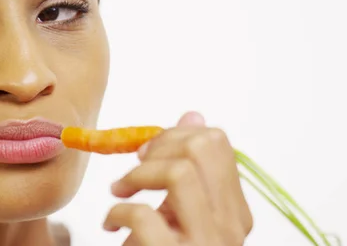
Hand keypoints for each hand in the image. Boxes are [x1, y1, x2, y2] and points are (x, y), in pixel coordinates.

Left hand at [103, 112, 252, 245]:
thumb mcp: (179, 213)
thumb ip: (189, 169)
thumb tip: (194, 115)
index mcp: (234, 211)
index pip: (217, 144)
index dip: (176, 134)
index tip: (149, 151)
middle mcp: (229, 227)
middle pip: (202, 148)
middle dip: (158, 145)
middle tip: (135, 165)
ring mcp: (206, 245)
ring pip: (181, 172)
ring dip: (138, 174)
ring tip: (121, 190)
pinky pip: (145, 215)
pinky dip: (118, 210)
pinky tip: (112, 222)